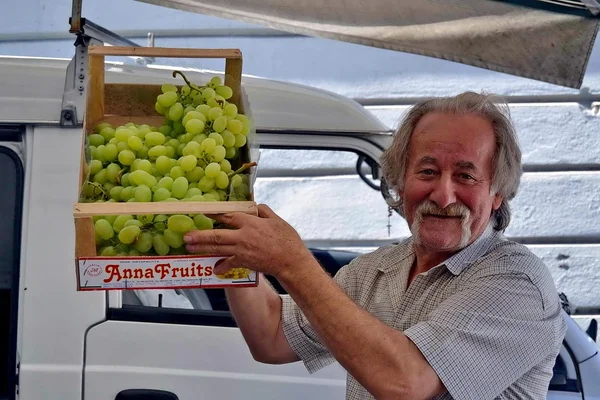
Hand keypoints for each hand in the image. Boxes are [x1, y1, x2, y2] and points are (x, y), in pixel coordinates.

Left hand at [184, 204, 315, 277]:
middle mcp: (242, 236)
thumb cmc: (287, 239)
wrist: (290, 260)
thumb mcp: (276, 220)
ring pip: (218, 248)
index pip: (228, 215)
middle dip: (200, 235)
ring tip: (190, 248)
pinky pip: (229, 263)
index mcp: (250, 222)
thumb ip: (264, 211)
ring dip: (203, 248)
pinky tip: (215, 268)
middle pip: (217, 234)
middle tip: (186, 236)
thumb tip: (256, 206)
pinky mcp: (244, 262)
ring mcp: (241, 250)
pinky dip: (221, 266)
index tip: (202, 212)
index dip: (214, 214)